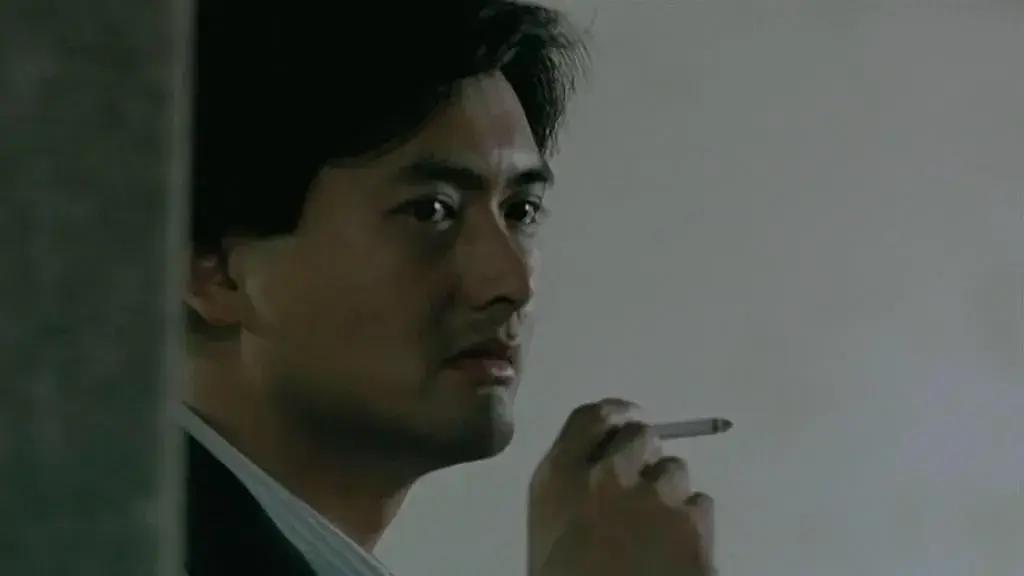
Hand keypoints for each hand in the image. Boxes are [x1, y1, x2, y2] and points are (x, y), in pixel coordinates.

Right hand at [528, 398, 714, 575]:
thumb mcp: (549, 529)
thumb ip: (574, 490)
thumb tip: (601, 472)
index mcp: (559, 477)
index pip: (592, 417)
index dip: (616, 413)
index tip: (628, 419)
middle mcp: (606, 475)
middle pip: (641, 434)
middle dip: (647, 452)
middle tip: (645, 479)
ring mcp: (653, 496)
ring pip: (676, 470)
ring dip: (670, 491)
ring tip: (658, 529)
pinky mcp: (692, 523)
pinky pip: (700, 505)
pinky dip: (693, 523)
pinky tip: (677, 551)